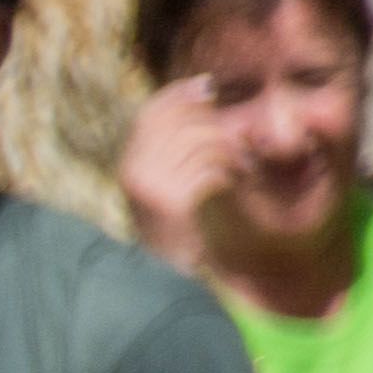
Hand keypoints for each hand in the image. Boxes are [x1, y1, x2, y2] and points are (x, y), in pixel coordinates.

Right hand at [116, 76, 241, 263]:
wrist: (177, 285)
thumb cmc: (186, 233)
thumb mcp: (169, 186)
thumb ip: (174, 147)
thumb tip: (202, 91)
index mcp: (130, 167)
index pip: (151, 112)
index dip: (181, 93)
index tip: (209, 86)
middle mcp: (134, 173)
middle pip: (182, 120)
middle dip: (215, 125)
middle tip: (237, 146)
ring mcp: (152, 187)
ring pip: (202, 140)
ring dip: (230, 150)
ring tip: (242, 169)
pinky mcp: (176, 201)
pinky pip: (212, 165)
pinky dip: (232, 171)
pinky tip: (238, 185)